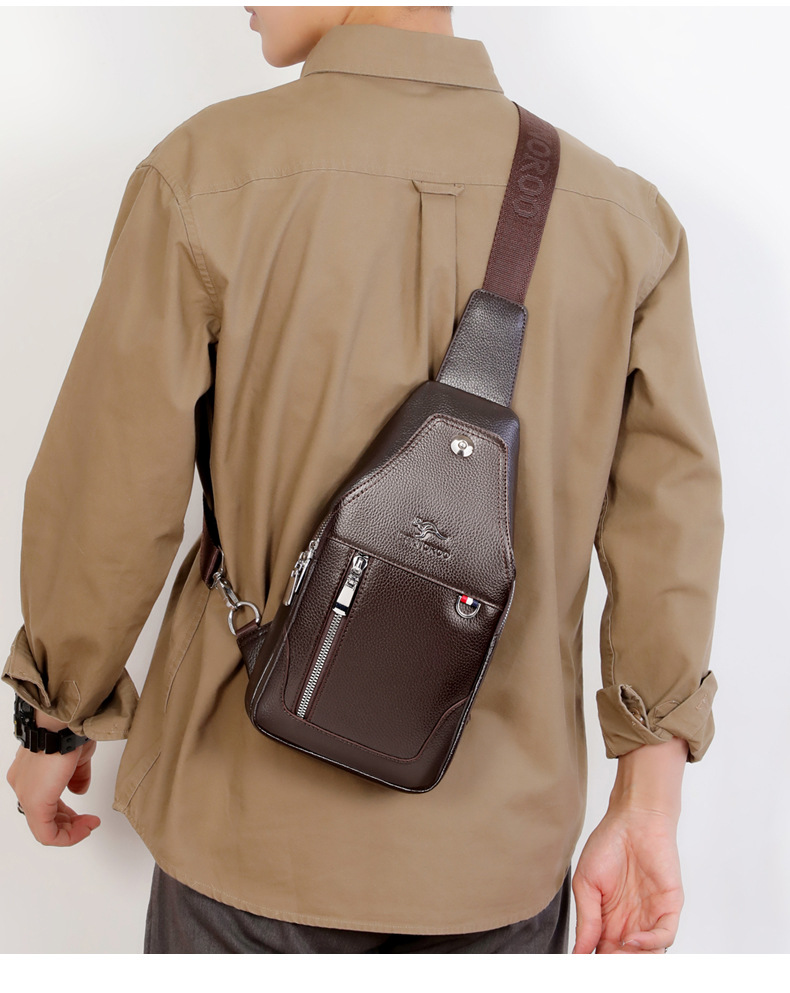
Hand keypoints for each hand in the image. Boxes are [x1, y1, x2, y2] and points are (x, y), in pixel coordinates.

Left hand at [7, 712, 100, 845]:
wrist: (63, 721)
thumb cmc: (68, 729)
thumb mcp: (76, 756)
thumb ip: (76, 776)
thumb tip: (79, 791)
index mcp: (29, 773)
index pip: (44, 802)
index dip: (65, 812)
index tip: (85, 813)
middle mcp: (22, 785)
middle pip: (42, 818)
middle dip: (69, 824)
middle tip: (88, 823)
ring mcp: (26, 795)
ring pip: (44, 828)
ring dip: (70, 831)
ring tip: (89, 825)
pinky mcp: (35, 803)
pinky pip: (47, 834)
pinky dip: (68, 836)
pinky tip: (85, 827)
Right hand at [571, 802, 682, 953]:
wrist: (633, 819)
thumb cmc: (608, 844)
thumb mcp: (586, 883)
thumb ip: (586, 919)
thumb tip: (579, 952)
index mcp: (609, 919)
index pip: (604, 952)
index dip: (596, 962)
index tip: (585, 965)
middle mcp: (631, 922)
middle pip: (627, 959)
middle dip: (616, 965)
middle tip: (603, 965)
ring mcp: (651, 916)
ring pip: (649, 955)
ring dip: (634, 962)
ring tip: (617, 957)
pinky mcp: (669, 907)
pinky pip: (665, 936)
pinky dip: (650, 944)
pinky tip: (632, 941)